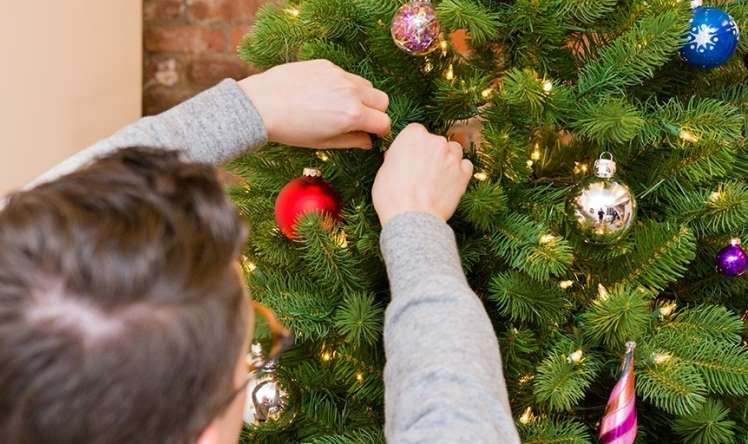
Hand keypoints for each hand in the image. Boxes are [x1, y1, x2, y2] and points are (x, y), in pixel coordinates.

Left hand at [239, 60, 389, 148]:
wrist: (262, 105)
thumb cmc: (291, 129)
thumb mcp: (323, 142)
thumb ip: (352, 141)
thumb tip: (368, 141)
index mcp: (352, 114)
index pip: (384, 122)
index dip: (381, 131)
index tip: (373, 134)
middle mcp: (351, 91)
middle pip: (382, 100)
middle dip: (376, 112)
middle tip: (360, 120)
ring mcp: (339, 75)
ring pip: (366, 84)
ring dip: (362, 97)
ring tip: (341, 107)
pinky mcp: (326, 64)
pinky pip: (346, 75)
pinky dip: (343, 85)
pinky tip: (323, 94)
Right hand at [372, 123, 472, 224]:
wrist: (411, 217)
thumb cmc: (392, 196)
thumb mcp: (384, 170)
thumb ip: (396, 157)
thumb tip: (399, 157)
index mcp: (413, 134)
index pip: (415, 132)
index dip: (412, 146)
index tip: (408, 157)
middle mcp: (435, 140)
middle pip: (436, 141)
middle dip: (430, 153)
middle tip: (421, 171)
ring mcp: (452, 156)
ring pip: (454, 150)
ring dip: (447, 159)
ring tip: (437, 176)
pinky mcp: (464, 173)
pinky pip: (466, 166)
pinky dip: (460, 171)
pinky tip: (450, 182)